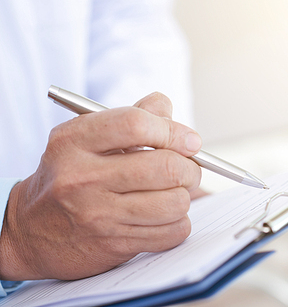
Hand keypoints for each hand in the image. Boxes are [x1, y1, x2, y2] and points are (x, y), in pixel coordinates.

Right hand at [0, 93, 201, 280]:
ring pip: (175, 202)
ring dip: (184, 197)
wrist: (30, 230)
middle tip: (188, 169)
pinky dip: (179, 223)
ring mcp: (98, 215)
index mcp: (74, 141)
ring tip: (172, 194)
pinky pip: (173, 232)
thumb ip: (128, 117)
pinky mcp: (114, 245)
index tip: (190, 141)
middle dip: (190, 167)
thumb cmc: (68, 176)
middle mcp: (83, 178)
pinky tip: (163, 217)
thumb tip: (166, 108)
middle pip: (165, 166)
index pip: (136, 125)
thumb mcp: (84, 137)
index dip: (173, 131)